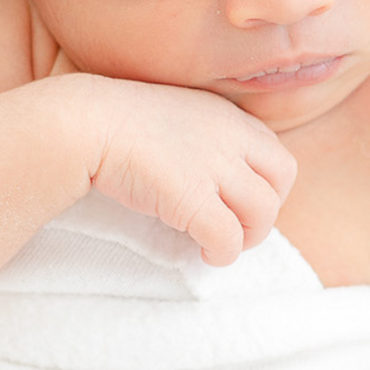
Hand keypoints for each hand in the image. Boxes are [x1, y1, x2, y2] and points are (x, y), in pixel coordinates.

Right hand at [78, 77, 296, 265]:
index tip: (241, 202)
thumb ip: (204, 137)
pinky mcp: (192, 198)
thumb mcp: (177, 115)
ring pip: (263, 213)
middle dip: (267, 210)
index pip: (276, 154)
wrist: (86, 122)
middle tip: (239, 227)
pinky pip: (229, 237)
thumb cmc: (118, 121)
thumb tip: (214, 175)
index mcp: (227, 117)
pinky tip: (205, 254)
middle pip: (282, 180)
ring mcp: (213, 167)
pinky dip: (224, 253)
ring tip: (220, 244)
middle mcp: (229, 137)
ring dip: (247, 236)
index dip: (268, 186)